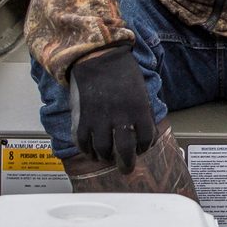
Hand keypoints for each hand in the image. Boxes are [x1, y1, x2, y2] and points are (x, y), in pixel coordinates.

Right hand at [70, 45, 155, 171]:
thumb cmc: (121, 71)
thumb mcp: (140, 90)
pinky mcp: (81, 119)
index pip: (145, 140)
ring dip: (105, 157)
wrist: (97, 56)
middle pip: (124, 151)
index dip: (144, 148)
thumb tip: (143, 133)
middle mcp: (120, 118)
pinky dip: (87, 150)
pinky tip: (90, 150)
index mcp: (138, 109)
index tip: (141, 149)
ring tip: (106, 157)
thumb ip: (141, 112)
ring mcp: (99, 120)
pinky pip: (83, 143)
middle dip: (126, 164)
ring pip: (102, 151)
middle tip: (126, 169)